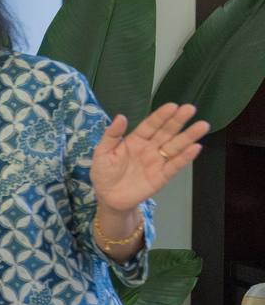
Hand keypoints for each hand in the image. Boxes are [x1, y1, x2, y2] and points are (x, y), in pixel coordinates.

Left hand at [91, 103, 208, 212]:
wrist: (107, 198)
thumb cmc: (104, 173)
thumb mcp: (102, 152)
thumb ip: (111, 135)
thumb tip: (121, 116)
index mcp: (136, 140)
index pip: (151, 125)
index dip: (161, 116)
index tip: (173, 106)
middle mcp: (150, 148)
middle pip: (166, 132)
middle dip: (178, 121)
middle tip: (190, 109)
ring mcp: (157, 161)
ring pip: (175, 146)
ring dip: (188, 136)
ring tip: (202, 126)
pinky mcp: (162, 176)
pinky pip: (175, 165)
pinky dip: (185, 157)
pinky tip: (195, 148)